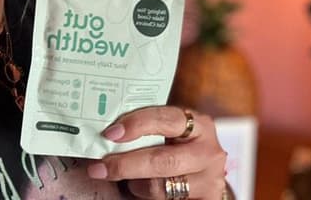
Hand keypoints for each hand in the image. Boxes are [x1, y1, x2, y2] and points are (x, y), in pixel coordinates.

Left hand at [86, 106, 227, 198]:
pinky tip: (142, 191)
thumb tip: (106, 135)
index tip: (111, 134)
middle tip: (100, 167)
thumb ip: (147, 132)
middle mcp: (208, 152)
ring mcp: (210, 180)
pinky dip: (147, 198)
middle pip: (162, 160)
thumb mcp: (170, 134)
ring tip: (130, 181)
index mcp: (199, 124)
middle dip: (126, 164)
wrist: (204, 175)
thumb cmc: (179, 149)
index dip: (137, 124)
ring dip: (136, 185)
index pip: (166, 120)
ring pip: (161, 187)